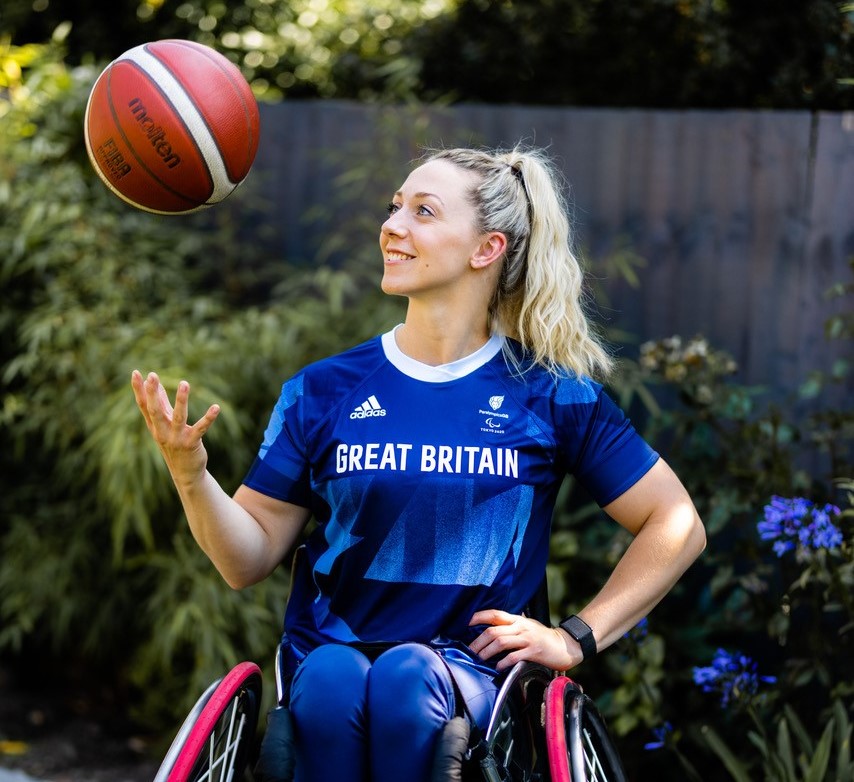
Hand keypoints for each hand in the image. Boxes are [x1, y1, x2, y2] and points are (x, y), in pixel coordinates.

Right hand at [131, 370, 219, 488]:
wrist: (185, 472)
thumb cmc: (174, 444)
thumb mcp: (165, 425)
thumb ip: (162, 404)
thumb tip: (157, 385)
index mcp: (154, 426)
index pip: (143, 406)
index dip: (138, 390)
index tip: (135, 372)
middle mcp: (162, 432)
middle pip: (155, 411)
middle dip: (153, 393)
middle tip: (152, 375)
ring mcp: (176, 438)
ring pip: (179, 417)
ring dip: (182, 400)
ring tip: (185, 383)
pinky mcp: (191, 443)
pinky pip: (200, 428)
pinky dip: (208, 418)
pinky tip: (216, 407)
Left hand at [468, 609, 580, 672]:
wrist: (565, 645)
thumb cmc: (543, 637)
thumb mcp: (527, 626)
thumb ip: (511, 626)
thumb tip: (491, 630)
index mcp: (517, 619)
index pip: (494, 613)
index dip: (479, 617)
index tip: (466, 623)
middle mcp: (520, 626)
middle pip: (493, 630)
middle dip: (478, 641)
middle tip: (469, 651)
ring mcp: (527, 638)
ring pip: (501, 641)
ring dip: (487, 651)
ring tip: (479, 659)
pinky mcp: (533, 651)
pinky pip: (514, 656)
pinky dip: (503, 662)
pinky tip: (497, 667)